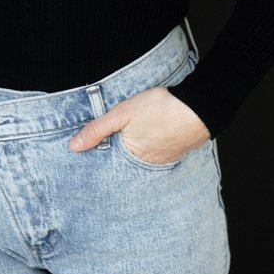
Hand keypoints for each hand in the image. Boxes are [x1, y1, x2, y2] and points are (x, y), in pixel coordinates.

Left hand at [69, 86, 209, 164]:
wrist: (199, 107)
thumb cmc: (160, 108)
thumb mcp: (122, 113)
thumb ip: (98, 130)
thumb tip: (74, 147)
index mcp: (132, 157)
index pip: (110, 166)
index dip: (102, 159)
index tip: (92, 157)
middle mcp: (148, 165)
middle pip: (126, 163)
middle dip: (119, 157)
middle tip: (113, 148)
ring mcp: (164, 160)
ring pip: (142, 159)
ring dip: (136, 151)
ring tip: (133, 139)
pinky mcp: (176, 152)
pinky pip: (158, 153)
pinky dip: (151, 146)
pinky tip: (150, 136)